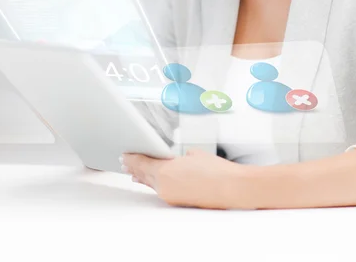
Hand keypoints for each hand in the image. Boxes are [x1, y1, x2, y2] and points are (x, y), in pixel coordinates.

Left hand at [121, 148, 253, 209]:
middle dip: (133, 167)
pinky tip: (149, 182)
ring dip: (141, 176)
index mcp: (164, 171)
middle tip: (124, 161)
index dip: (132, 158)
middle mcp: (164, 186)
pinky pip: (160, 190)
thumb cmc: (215, 170)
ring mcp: (170, 196)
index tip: (125, 154)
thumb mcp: (193, 154)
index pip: (142, 163)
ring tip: (131, 172)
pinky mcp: (178, 201)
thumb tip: (176, 160)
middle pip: (143, 174)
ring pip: (151, 183)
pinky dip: (153, 183)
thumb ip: (178, 157)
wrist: (231, 188)